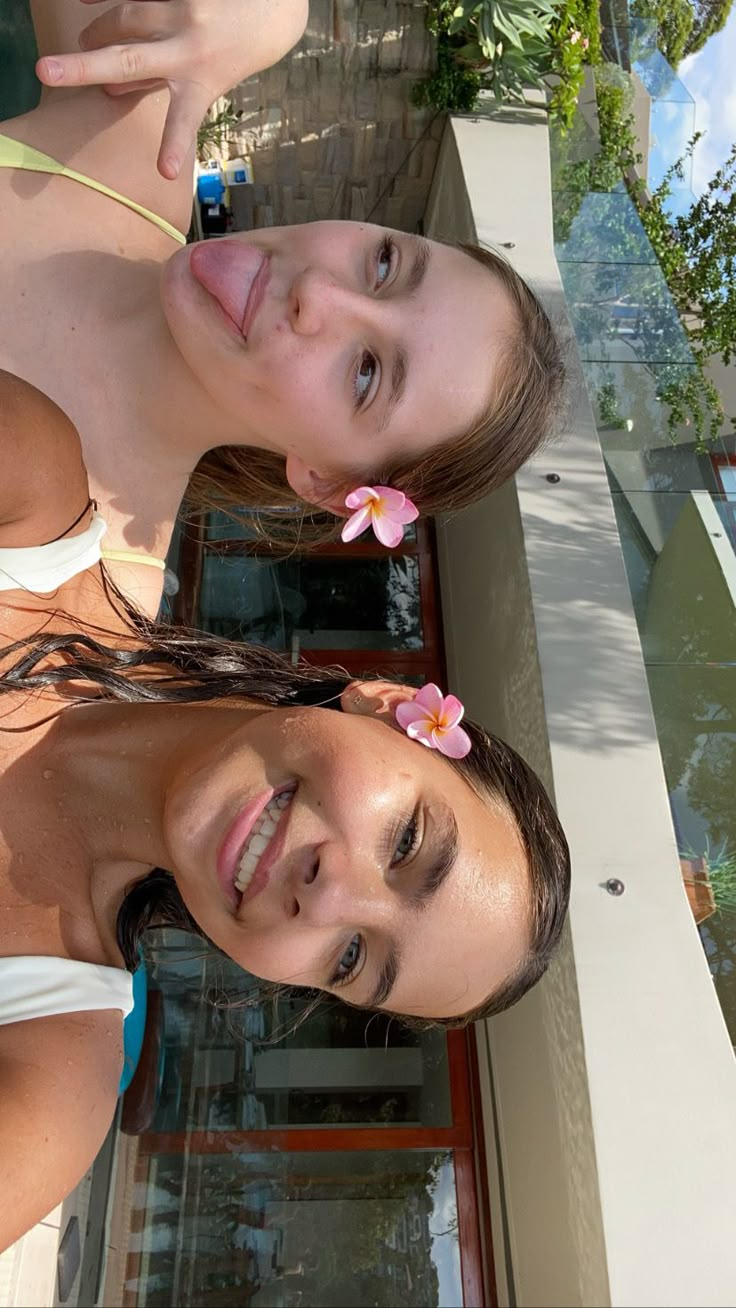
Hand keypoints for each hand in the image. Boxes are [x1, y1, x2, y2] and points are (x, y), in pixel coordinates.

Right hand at [36, 0, 308, 179]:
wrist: (275, 1)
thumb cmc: (241, 47)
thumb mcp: (211, 76)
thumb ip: (163, 83)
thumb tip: (110, 89)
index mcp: (203, 81)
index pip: (184, 119)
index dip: (173, 145)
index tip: (165, 172)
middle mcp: (191, 47)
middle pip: (127, 60)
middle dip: (83, 67)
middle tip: (46, 72)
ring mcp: (183, 11)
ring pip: (124, 17)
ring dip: (99, 31)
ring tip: (88, 41)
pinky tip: (86, 1)